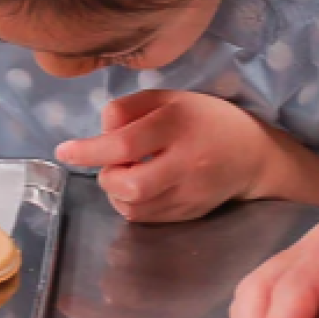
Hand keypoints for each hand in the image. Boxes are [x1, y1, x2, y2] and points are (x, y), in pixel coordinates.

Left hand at [57, 91, 278, 223]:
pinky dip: (132, 205)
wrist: (254, 155)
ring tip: (128, 174)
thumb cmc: (205, 119)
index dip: (89, 150)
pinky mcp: (190, 214)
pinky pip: (146, 218)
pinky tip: (142, 188)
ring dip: (117, 193)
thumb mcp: (169, 98)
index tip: (64, 151)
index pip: (125, 143)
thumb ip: (129, 108)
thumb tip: (99, 131)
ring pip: (134, 207)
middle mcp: (186, 162)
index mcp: (177, 124)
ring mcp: (190, 193)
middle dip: (108, 178)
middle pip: (130, 185)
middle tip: (112, 165)